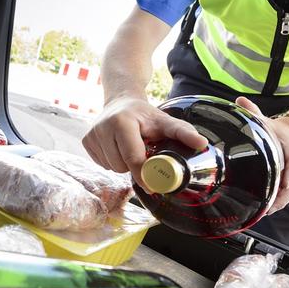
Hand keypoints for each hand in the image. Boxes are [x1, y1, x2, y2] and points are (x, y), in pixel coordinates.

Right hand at [82, 96, 207, 191]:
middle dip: (133, 167)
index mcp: (122, 122)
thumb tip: (202, 144)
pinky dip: (112, 162)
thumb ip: (183, 132)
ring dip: (123, 165)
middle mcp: (103, 127)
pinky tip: (117, 149)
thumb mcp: (164, 121)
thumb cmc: (145, 115)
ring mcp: (91, 134)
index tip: (153, 186)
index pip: (133, 158)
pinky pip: (101, 164)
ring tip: (129, 149)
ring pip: (111, 168)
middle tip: (142, 155)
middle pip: (121, 166)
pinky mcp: (86, 141)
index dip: (144, 175)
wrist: (121, 101)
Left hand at [234, 97, 288, 214]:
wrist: (285, 132)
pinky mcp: (287, 180)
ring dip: (281, 202)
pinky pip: (287, 194)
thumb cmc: (270, 128)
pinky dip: (279, 203)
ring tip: (267, 211)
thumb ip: (252, 111)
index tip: (286, 181)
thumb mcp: (262, 118)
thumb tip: (239, 100)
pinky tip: (266, 211)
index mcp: (288, 146)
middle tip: (271, 205)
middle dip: (283, 194)